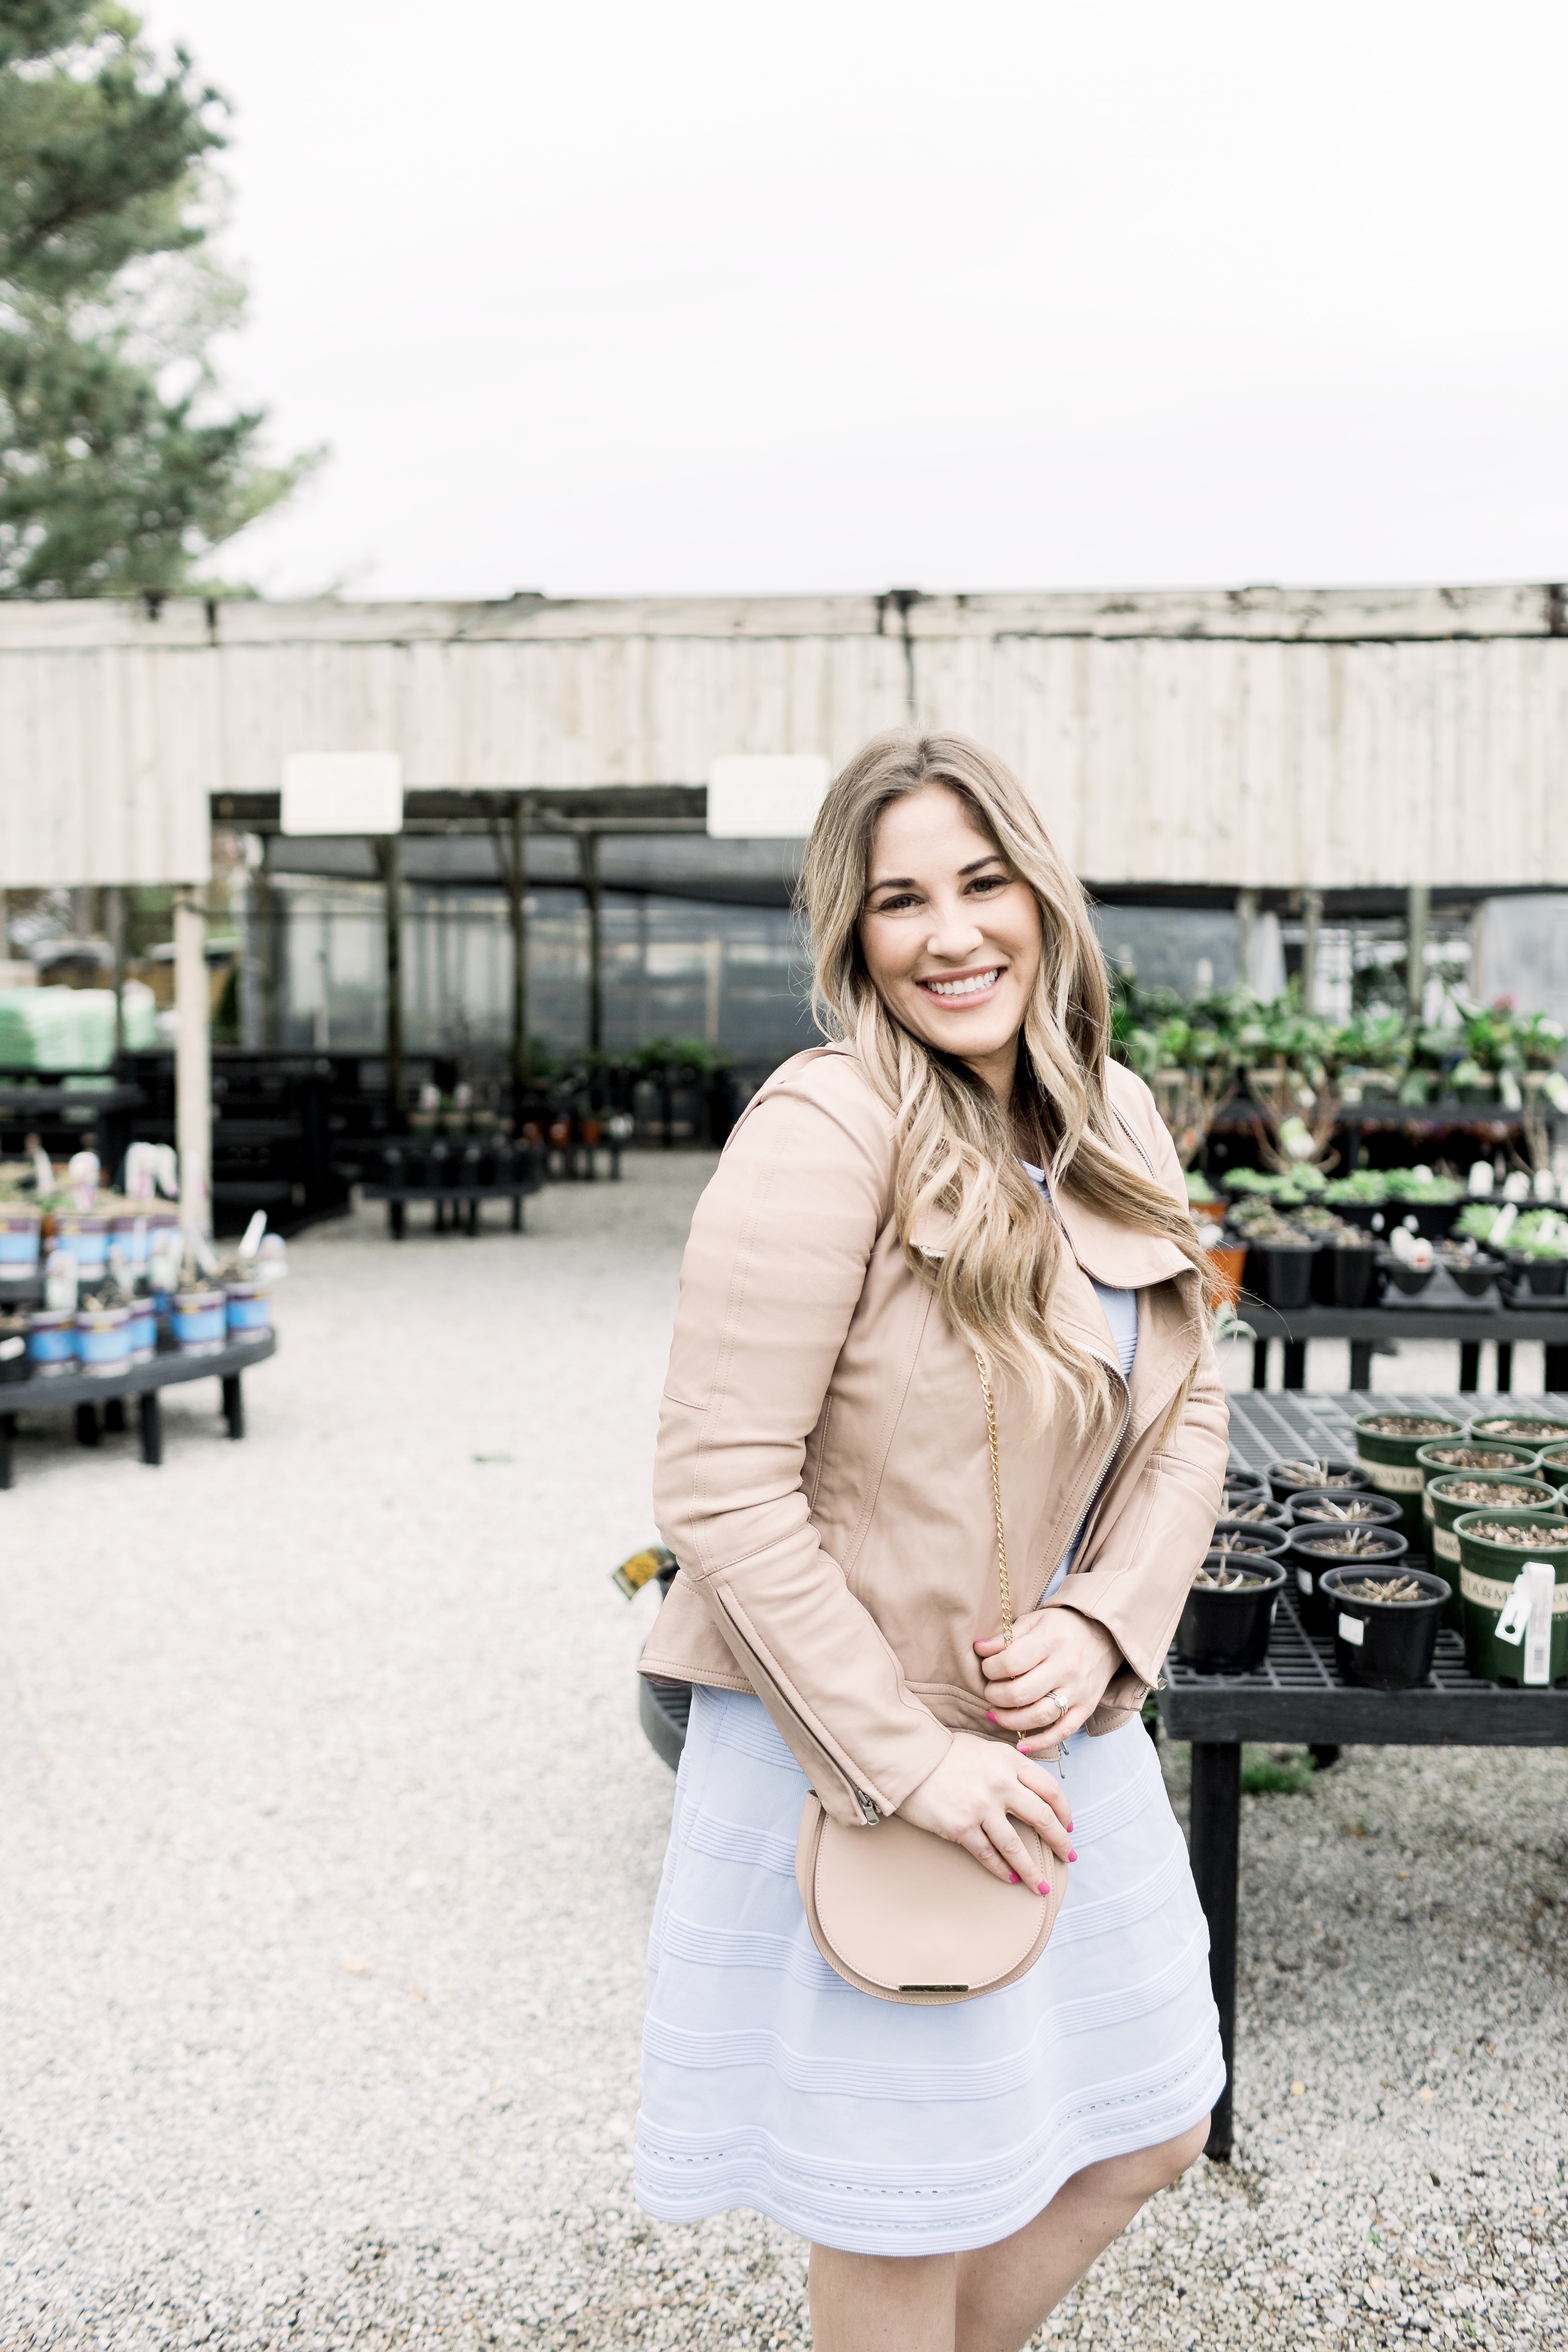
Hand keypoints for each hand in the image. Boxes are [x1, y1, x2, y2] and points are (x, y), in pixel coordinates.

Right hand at [896, 1732, 1073, 1886]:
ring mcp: (981, 1807)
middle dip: (1060, 1842)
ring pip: (1016, 1846)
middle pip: (1042, 1818)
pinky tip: (1009, 1878)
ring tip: (1041, 1886)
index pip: (1050, 1789)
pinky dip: (1001, 1869)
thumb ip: (1010, 1767)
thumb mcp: (986, 1749)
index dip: (1064, 1811)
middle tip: (1068, 1856)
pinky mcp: (960, 1827)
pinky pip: (987, 1854)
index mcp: (1010, 1762)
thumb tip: (1032, 1791)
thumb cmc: (946, 1753)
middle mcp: (1000, 1784)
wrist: (908, 1759)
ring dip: (1032, 1870)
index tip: (1069, 1826)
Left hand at [974, 1605, 1121, 1749]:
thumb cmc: (1061, 1628)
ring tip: (996, 1714)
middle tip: (990, 1692)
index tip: (987, 1668)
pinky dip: (1040, 1742)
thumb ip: (1006, 1636)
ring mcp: (1078, 1690)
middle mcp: (1066, 1667)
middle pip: (1022, 1693)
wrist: (1104, 1635)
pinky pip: (1063, 1732)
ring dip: (1011, 1721)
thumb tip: (979, 1649)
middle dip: (996, 1696)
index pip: (1010, 1662)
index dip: (990, 1669)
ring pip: (1040, 1716)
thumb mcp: (1034, 1621)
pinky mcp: (1086, 1708)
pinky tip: (1021, 1744)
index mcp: (1050, 1640)